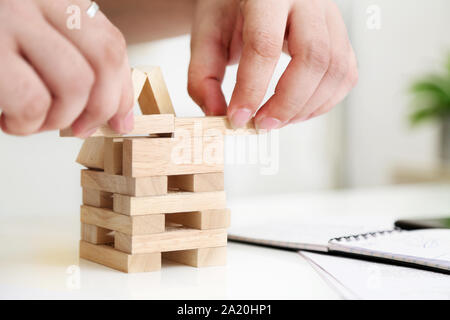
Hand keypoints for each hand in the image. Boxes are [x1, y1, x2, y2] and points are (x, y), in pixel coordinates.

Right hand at [0, 0, 133, 136]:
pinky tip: (5, 121)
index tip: (121, 121)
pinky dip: (26, 122)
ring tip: (29, 121)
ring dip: (57, 118)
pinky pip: (31, 98)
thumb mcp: (30, 38)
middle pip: (103, 59)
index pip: (110, 43)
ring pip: (74, 82)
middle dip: (99, 108)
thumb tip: (118, 113)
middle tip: (76, 128)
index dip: (122, 90)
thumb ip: (70, 60)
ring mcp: (4, 17)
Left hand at [188, 0, 357, 129]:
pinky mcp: (340, 35)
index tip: (237, 118)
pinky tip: (297, 110)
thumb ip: (203, 76)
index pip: (265, 45)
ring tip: (277, 119)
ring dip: (306, 107)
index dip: (251, 89)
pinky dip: (323, 102)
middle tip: (262, 124)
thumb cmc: (230, 9)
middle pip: (313, 58)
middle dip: (287, 103)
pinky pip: (345, 74)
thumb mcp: (206, 34)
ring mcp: (329, 17)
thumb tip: (216, 115)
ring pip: (335, 70)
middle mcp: (307, 0)